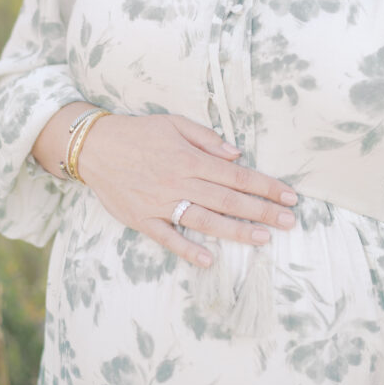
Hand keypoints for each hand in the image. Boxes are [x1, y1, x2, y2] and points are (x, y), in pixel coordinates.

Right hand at [76, 112, 296, 266]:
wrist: (94, 146)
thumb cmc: (138, 132)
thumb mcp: (174, 122)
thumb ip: (207, 138)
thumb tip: (236, 154)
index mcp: (191, 158)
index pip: (237, 176)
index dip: (266, 186)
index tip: (289, 195)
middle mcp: (180, 182)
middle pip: (228, 200)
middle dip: (262, 211)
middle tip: (289, 221)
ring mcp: (161, 203)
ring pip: (205, 220)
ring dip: (235, 231)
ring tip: (263, 239)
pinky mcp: (142, 219)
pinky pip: (168, 238)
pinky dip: (188, 250)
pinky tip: (209, 261)